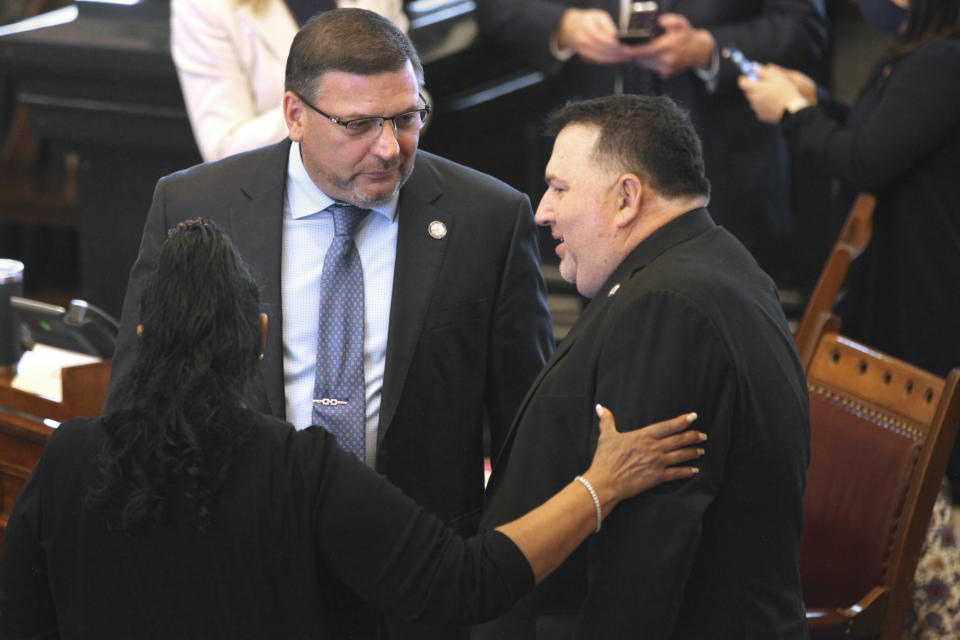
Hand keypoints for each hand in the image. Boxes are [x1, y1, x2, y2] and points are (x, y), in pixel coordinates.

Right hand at [557, 8, 632, 63]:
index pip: (603, 41)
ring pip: (599, 59)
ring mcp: (581, 50)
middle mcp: (582, 40)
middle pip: (602, 51)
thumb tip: (615, 39)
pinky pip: (596, 61)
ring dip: (613, 60)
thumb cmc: (586, 20)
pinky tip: (615, 60)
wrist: (569, 26)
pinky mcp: (583, 56)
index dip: (616, 47)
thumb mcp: (599, 16)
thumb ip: (608, 27)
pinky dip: (607, 61)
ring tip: (624, 58)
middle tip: (629, 55)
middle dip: (617, 55)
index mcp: (587, 28)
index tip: (626, 49)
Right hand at [583, 405, 702, 506]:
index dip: (681, 421)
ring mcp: (656, 463)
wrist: (605, 482)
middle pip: (678, 440)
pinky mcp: (657, 477)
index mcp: (643, 436)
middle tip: (703, 435)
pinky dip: (686, 471)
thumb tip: (600, 407)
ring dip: (693, 452)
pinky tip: (694, 470)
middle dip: (693, 436)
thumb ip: (607, 420)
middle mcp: (653, 448)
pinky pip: (676, 473)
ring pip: (680, 455)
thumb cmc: (605, 459)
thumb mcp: (606, 436)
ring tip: (701, 450)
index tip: (693, 417)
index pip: (667, 426)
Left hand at [627, 13, 714, 77]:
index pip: (645, 50)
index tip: (623, 48)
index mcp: (669, 46)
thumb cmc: (687, 36)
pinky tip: (647, 56)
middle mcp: (667, 59)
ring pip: (644, 65)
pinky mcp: (665, 74)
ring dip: (638, 58)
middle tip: (626, 47)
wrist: (699, 51)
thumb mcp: (681, 23)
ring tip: (636, 50)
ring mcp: (666, 68)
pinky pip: (650, 68)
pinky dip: (646, 62)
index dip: (632, 50)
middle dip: (632, 54)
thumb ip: (670, 20)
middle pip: (642, 59)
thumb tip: (660, 20)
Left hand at [738, 64, 811, 123]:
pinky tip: (775, 104)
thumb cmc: (786, 91)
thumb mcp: (777, 77)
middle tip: (766, 85)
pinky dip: (765, 105)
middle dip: (755, 87)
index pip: (742, 82)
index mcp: (756, 89)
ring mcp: (756, 109)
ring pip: (754, 100)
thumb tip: (753, 67)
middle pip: (748, 91)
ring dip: (760, 96)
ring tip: (774, 95)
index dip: (746, 78)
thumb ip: (763, 71)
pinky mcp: (761, 116)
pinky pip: (760, 108)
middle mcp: (753, 100)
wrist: (793, 110)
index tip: (751, 76)